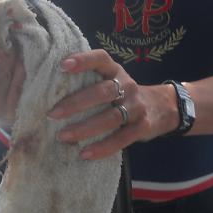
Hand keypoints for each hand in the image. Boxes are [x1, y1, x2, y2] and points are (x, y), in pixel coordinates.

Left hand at [48, 49, 179, 159]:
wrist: (164, 107)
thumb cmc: (124, 94)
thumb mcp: (113, 80)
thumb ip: (91, 82)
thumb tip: (48, 91)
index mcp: (116, 71)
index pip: (101, 59)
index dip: (83, 60)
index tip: (62, 66)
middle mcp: (127, 86)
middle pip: (103, 91)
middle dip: (76, 103)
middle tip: (52, 114)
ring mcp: (136, 107)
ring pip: (111, 117)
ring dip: (85, 128)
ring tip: (63, 136)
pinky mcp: (142, 127)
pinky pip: (121, 138)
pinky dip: (102, 147)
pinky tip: (85, 154)